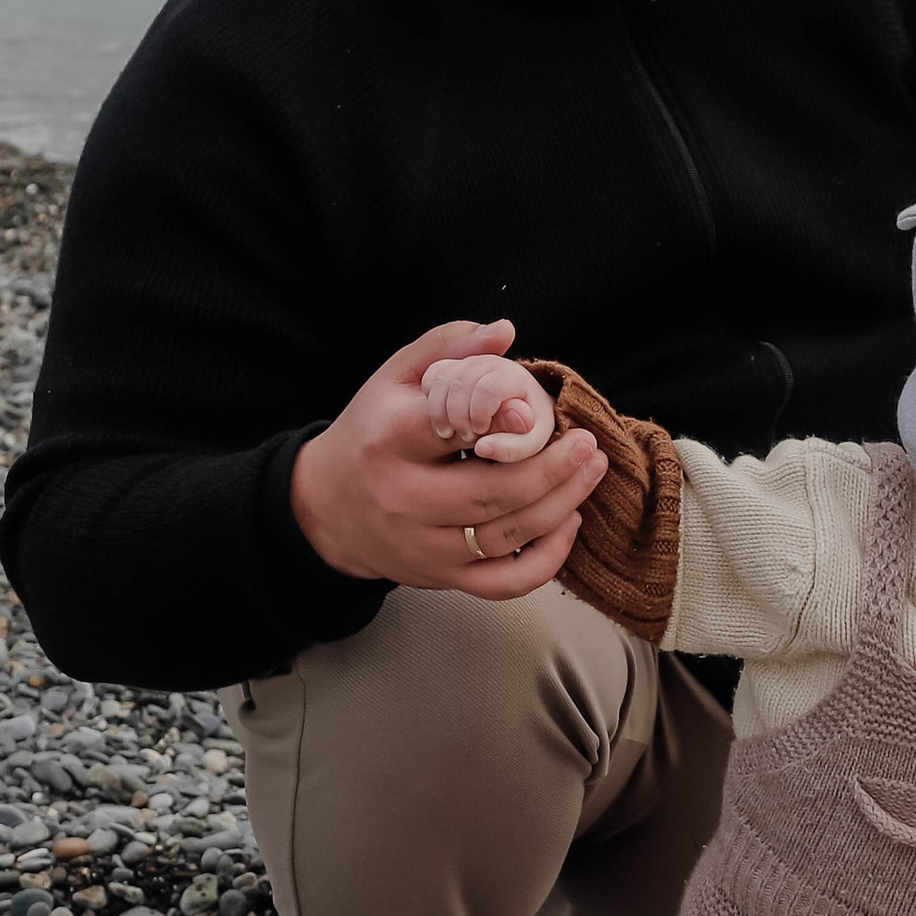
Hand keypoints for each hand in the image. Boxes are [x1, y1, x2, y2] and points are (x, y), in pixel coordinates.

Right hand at [291, 319, 606, 601]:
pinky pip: (502, 583)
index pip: (456, 431)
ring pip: (505, 537)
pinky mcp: (440, 577)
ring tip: (590, 472)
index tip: (542, 411)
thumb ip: (449, 348)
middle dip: (552, 471)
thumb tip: (504, 332)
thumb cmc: (371, 432)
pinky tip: (566, 525)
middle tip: (588, 445)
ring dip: (560, 506)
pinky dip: (545, 562)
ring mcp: (423, 546)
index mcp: (391, 439)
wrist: (325, 507)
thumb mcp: (396, 378)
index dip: (506, 421)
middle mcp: (404, 498)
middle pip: (492, 494)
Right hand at [421, 350, 558, 462]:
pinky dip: (431, 400)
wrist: (520, 410)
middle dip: (458, 415)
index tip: (481, 432)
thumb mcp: (528, 443)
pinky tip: (441, 420)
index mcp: (513, 376)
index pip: (488, 388)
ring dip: (439, 411)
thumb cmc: (527, 428)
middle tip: (466, 438)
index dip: (479, 414)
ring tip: (448, 434)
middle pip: (461, 382)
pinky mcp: (454, 365)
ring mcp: (471, 362)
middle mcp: (491, 362)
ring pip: (443, 378)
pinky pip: (432, 375)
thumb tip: (482, 447)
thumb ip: (511, 448)